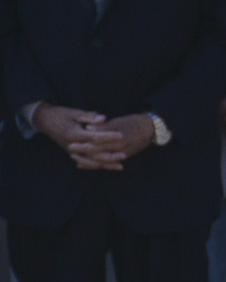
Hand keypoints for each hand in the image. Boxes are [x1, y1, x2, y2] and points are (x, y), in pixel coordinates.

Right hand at [38, 105, 153, 170]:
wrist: (44, 121)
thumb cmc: (61, 114)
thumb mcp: (75, 113)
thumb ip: (90, 117)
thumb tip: (103, 118)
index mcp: (74, 134)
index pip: (94, 137)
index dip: (108, 136)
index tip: (121, 135)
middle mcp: (72, 145)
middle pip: (94, 153)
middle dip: (110, 155)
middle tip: (125, 155)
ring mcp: (72, 151)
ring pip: (91, 161)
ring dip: (106, 164)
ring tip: (120, 166)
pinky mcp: (72, 154)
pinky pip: (86, 162)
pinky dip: (97, 165)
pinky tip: (109, 167)